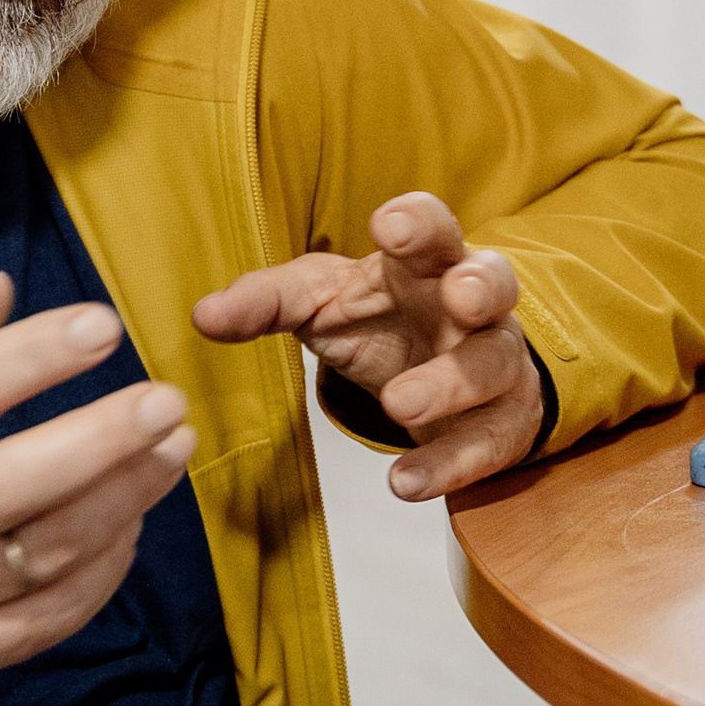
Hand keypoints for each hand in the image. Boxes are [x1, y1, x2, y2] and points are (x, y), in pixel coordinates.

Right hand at [0, 273, 193, 705]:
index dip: (30, 357)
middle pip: (11, 483)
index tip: (101, 325)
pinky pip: (50, 616)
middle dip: (101, 439)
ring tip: (175, 445)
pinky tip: (134, 519)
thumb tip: (0, 287)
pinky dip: (104, 568)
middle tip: (164, 398)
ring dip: (124, 498)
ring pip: (46, 552)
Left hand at [192, 191, 539, 502]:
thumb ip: (266, 302)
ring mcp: (494, 363)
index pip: (432, 229)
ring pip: (492, 364)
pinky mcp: (500, 425)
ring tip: (400, 405)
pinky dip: (447, 465)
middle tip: (457, 294)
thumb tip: (204, 315)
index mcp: (424, 263)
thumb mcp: (320, 301)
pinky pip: (485, 445)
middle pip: (492, 282)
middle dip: (479, 285)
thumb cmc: (382, 319)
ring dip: (452, 383)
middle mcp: (471, 306)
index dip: (418, 222)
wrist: (443, 380)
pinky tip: (406, 483)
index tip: (390, 225)